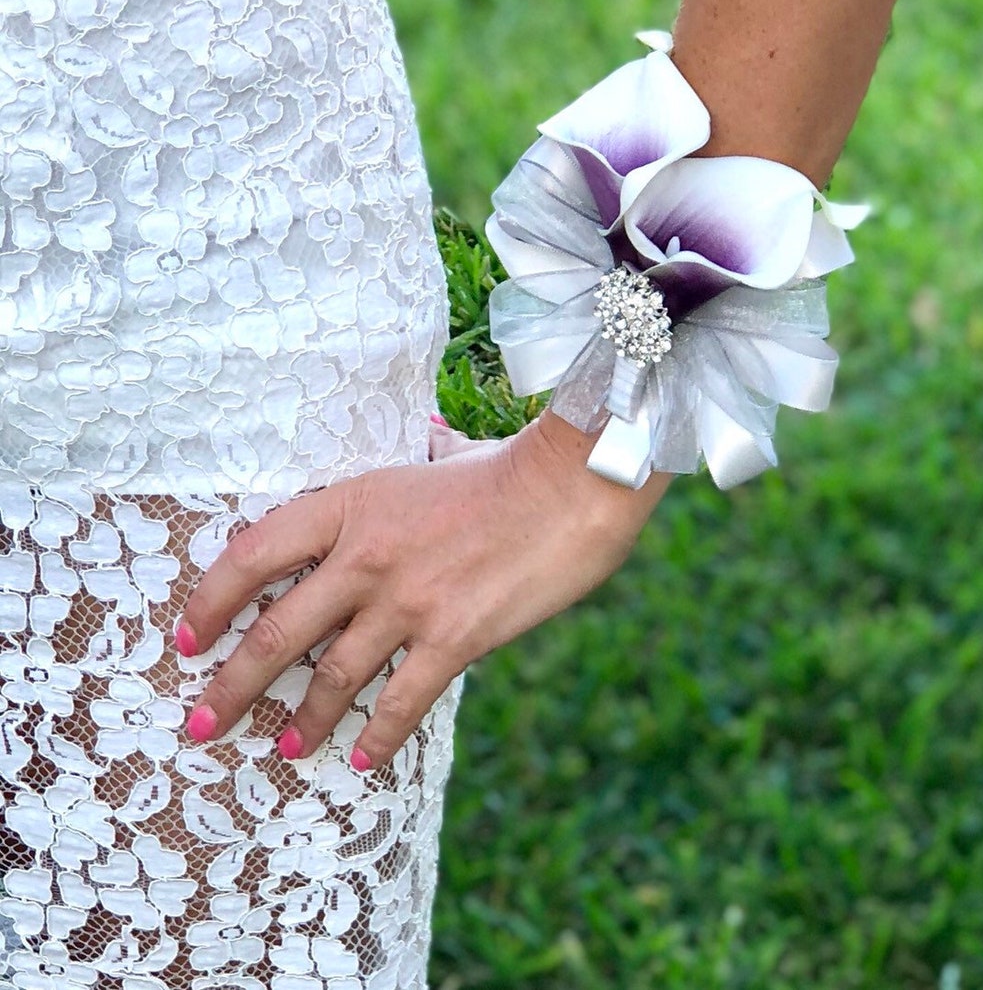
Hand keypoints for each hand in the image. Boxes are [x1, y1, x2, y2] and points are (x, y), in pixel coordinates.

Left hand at [175, 408, 671, 769]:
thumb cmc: (509, 468)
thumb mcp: (438, 458)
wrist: (571, 487)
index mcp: (350, 503)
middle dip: (231, 687)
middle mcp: (365, 556)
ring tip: (283, 748)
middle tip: (201, 724)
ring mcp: (406, 601)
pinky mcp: (452, 638)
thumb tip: (428, 443)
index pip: (252, 554)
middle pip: (275, 632)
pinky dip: (375, 737)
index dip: (210, 601)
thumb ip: (413, 467)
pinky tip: (359, 762)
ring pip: (330, 677)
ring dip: (301, 721)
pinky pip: (399, 703)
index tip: (188, 638)